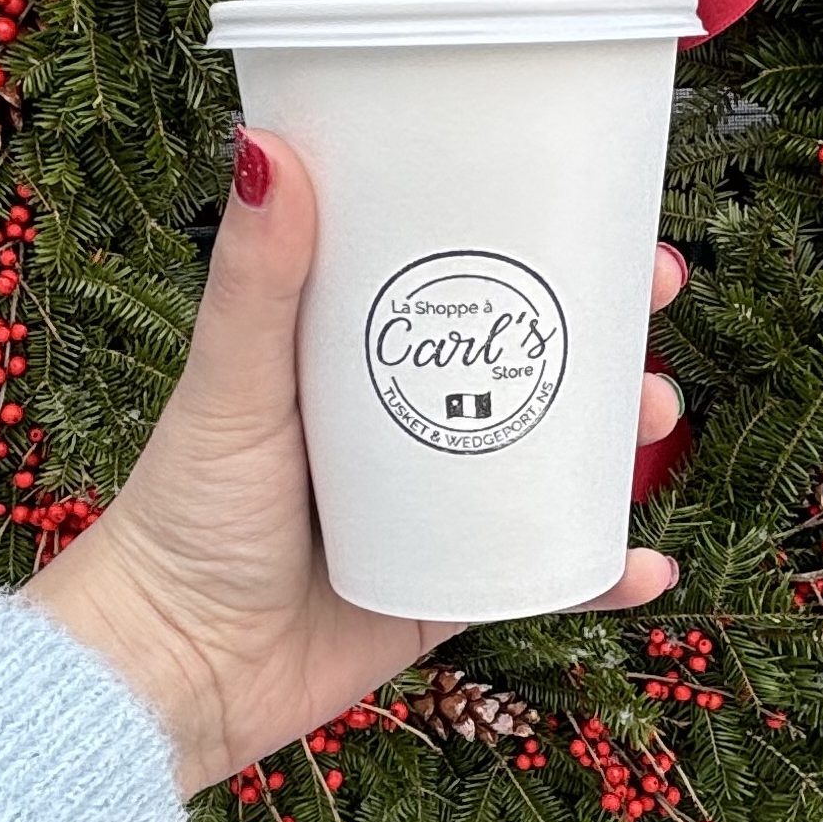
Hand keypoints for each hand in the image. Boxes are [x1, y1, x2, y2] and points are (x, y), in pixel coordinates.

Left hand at [24, 128, 688, 796]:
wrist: (168, 676)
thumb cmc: (182, 515)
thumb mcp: (231, 386)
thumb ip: (255, 281)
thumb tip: (266, 145)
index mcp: (359, 356)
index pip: (460, 278)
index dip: (537, 241)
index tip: (604, 211)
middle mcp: (406, 422)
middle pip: (526, 359)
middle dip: (603, 331)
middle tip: (650, 304)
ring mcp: (436, 508)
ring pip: (553, 458)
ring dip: (619, 437)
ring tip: (654, 416)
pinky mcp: (450, 589)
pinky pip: (545, 573)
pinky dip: (600, 571)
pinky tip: (648, 566)